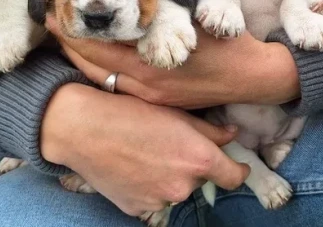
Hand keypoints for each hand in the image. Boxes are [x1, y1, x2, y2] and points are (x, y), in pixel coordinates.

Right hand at [40, 83, 250, 215]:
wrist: (84, 129)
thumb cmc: (131, 112)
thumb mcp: (176, 113)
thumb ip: (210, 130)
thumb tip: (232, 135)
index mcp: (199, 160)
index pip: (234, 177)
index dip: (238, 170)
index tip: (236, 165)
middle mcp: (183, 186)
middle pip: (199, 179)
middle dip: (191, 165)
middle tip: (169, 145)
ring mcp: (160, 201)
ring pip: (175, 188)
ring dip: (169, 176)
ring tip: (146, 153)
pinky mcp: (138, 209)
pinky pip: (153, 198)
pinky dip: (148, 186)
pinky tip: (133, 167)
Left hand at [45, 15, 299, 108]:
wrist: (254, 76)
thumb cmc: (228, 41)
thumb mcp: (195, 17)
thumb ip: (162, 12)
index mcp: (149, 65)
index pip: (96, 48)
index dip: (70, 30)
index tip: (51, 9)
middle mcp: (143, 85)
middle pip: (91, 65)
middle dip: (68, 42)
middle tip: (48, 19)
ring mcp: (150, 96)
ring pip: (102, 77)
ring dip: (82, 56)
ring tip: (64, 35)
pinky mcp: (159, 101)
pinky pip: (119, 85)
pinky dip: (102, 68)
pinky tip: (96, 55)